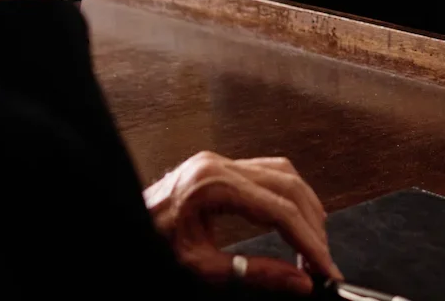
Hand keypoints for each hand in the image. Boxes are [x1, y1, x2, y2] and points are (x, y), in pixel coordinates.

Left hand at [145, 152, 338, 293]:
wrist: (118, 223)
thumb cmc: (149, 244)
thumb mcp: (200, 268)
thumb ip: (253, 273)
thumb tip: (299, 282)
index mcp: (212, 186)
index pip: (278, 210)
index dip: (309, 241)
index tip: (326, 268)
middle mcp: (218, 165)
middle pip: (287, 186)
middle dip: (312, 225)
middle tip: (323, 262)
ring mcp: (218, 161)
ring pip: (282, 173)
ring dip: (304, 206)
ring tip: (313, 243)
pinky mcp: (218, 167)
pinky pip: (265, 171)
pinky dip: (286, 195)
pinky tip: (293, 219)